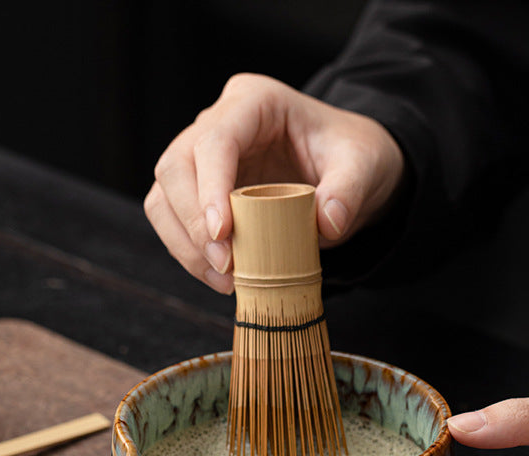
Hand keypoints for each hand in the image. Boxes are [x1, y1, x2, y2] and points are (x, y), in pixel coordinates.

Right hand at [144, 73, 404, 293]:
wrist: (347, 169)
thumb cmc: (350, 155)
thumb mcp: (364, 165)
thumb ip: (349, 191)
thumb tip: (328, 223)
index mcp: (254, 102)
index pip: (214, 141)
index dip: (210, 189)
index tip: (223, 235)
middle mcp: (218, 123)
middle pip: (176, 168)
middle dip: (192, 223)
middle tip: (226, 267)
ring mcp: (201, 157)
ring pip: (164, 197)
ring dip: (185, 244)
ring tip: (223, 280)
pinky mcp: (197, 191)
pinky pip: (173, 222)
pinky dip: (189, 253)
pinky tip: (220, 277)